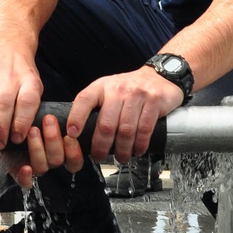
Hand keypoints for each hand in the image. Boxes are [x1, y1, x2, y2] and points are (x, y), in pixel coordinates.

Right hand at [0, 46, 43, 170]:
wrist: (10, 39)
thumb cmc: (22, 70)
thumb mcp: (33, 83)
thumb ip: (28, 105)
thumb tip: (22, 135)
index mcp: (29, 80)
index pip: (27, 101)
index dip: (22, 120)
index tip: (17, 137)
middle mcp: (12, 77)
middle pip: (5, 103)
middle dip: (1, 126)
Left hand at [14, 112, 83, 188]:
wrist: (7, 122)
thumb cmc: (31, 116)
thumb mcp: (47, 112)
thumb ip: (61, 116)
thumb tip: (72, 115)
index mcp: (62, 151)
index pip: (74, 161)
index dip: (73, 152)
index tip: (69, 136)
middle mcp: (49, 161)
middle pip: (57, 160)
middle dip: (53, 140)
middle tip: (48, 120)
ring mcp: (35, 167)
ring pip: (42, 167)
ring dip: (38, 148)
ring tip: (33, 130)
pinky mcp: (18, 172)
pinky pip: (25, 182)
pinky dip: (25, 176)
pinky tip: (25, 167)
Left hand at [66, 67, 184, 163]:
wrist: (160, 76)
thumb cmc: (129, 87)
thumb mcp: (108, 89)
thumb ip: (95, 105)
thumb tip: (79, 131)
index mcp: (102, 86)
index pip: (84, 100)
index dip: (76, 117)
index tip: (72, 134)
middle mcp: (118, 89)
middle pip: (106, 124)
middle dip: (101, 146)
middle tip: (99, 157)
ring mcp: (137, 95)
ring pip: (126, 130)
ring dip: (122, 149)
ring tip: (121, 157)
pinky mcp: (154, 102)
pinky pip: (144, 129)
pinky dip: (140, 144)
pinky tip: (137, 150)